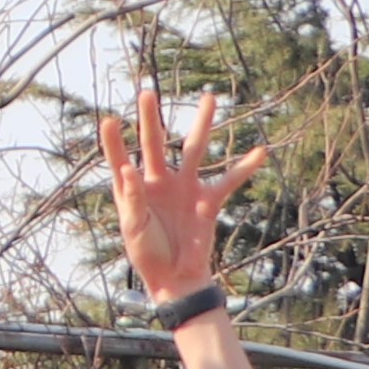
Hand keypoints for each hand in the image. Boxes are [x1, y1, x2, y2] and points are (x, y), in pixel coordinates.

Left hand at [100, 84, 267, 304]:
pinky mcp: (207, 199)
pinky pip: (229, 180)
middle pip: (154, 142)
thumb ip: (133, 198)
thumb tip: (128, 169)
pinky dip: (245, 167)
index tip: (108, 119)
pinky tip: (261, 151)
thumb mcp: (133, 227)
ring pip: (194, 148)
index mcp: (135, 188)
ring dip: (201, 124)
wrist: (174, 277)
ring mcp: (185, 187)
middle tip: (147, 92)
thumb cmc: (147, 253)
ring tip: (210, 99)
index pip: (120, 158)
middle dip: (150, 118)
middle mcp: (159, 181)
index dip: (113, 141)